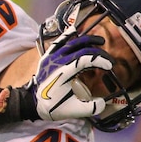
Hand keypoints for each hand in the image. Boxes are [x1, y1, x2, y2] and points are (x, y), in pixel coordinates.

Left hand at [0, 27, 114, 122]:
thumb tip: (103, 102)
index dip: (101, 60)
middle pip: (82, 49)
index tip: (109, 66)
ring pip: (70, 42)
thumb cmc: (51, 106)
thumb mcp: (73, 110)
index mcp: (65, 72)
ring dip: (86, 40)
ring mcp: (51, 57)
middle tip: (108, 57)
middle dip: (98, 52)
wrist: (30, 102)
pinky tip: (74, 31)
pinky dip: (67, 36)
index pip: (87, 59)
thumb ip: (91, 107)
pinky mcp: (47, 57)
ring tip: (98, 41)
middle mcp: (58, 61)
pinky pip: (58, 42)